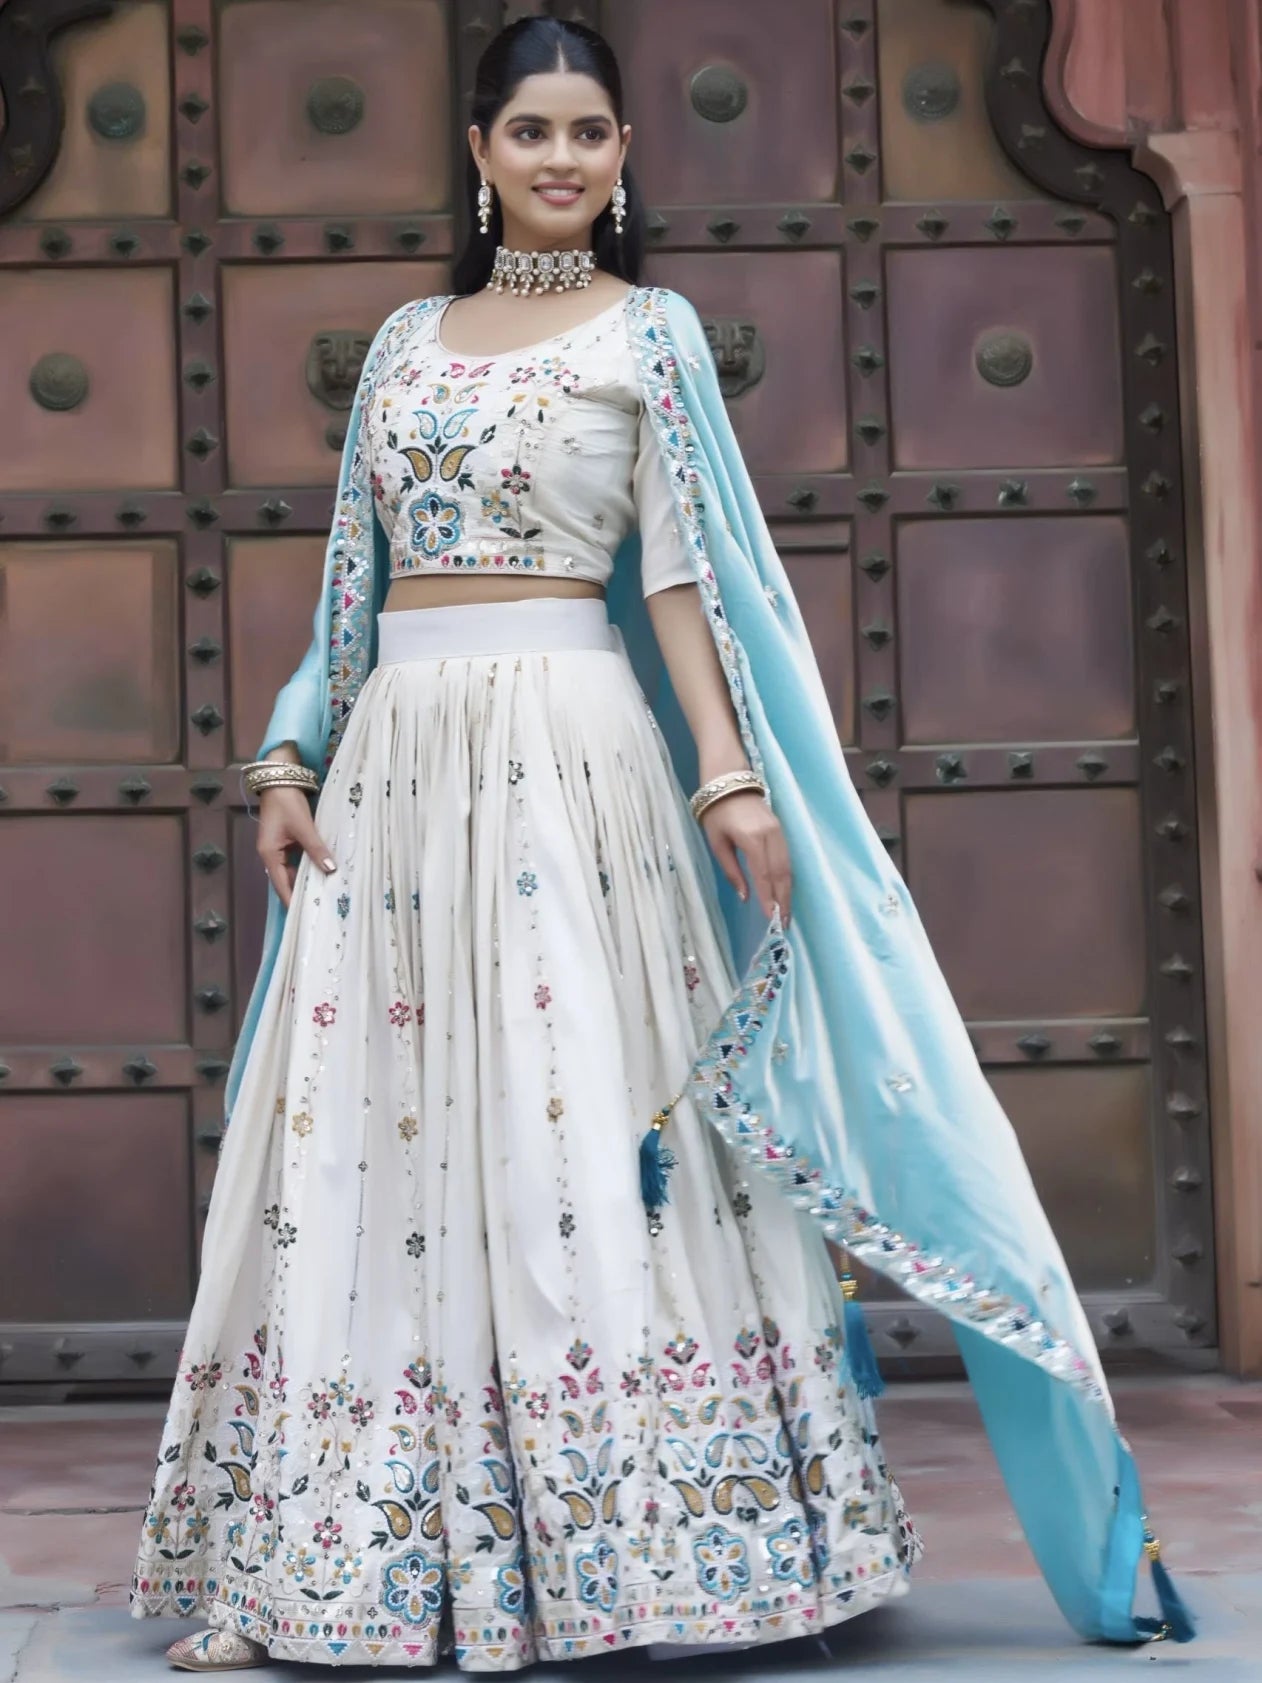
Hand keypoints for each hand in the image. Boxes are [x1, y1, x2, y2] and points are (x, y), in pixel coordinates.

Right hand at [257, 785, 336, 907]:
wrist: (281, 779)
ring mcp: (277, 849)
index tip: (305, 916)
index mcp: (269, 854)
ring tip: (323, 895)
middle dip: (301, 893)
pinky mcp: (285, 842)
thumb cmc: (287, 803)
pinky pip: (296, 861)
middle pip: (286, 881)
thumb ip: (316, 849)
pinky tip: (321, 874)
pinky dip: (307, 868)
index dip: (292, 900)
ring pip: (292, 871)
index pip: (282, 885)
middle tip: (320, 908)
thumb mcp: (303, 827)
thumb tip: (330, 870)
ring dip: (305, 881)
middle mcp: (271, 855)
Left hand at [701, 791, 791, 924]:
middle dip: (783, 899)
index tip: (770, 918)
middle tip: (783, 923)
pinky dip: (787, 877)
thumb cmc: (716, 812)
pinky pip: (787, 858)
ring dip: (787, 890)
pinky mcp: (781, 830)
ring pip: (788, 866)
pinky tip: (784, 891)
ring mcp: (779, 831)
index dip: (768, 897)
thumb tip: (745, 896)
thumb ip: (732, 871)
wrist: (729, 780)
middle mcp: (770, 835)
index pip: (763, 874)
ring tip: (785, 912)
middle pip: (781, 873)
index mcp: (751, 838)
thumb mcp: (717, 843)